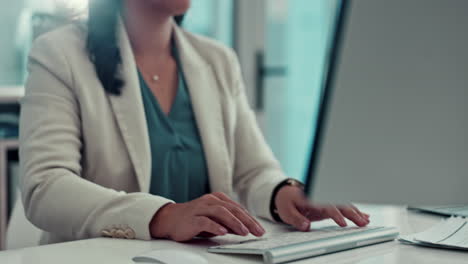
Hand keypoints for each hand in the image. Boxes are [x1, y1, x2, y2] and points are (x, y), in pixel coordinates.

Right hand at [149, 192, 265, 241]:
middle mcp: (210, 200)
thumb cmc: (194, 219)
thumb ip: (228, 222)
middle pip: (232, 209)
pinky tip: (223, 232)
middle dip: (247, 221)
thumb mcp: (214, 220)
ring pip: (221, 212)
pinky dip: (215, 226)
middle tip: (257, 231)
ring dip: (234, 222)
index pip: (238, 209)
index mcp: (218, 199)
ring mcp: (201, 208)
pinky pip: (205, 221)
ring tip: (244, 232)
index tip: (260, 229)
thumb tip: (245, 229)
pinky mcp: (192, 218)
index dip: (250, 219)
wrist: (170, 219)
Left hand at [275, 186, 369, 230]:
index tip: (343, 223)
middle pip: (340, 204)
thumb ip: (296, 218)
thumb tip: (306, 226)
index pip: (328, 206)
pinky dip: (353, 212)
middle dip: (353, 213)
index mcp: (312, 198)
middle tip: (363, 223)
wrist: (283, 192)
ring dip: (356, 213)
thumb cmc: (285, 200)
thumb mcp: (286, 210)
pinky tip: (364, 216)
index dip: (336, 214)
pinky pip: (342, 208)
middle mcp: (321, 198)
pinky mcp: (327, 206)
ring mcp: (325, 201)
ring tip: (366, 221)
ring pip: (344, 206)